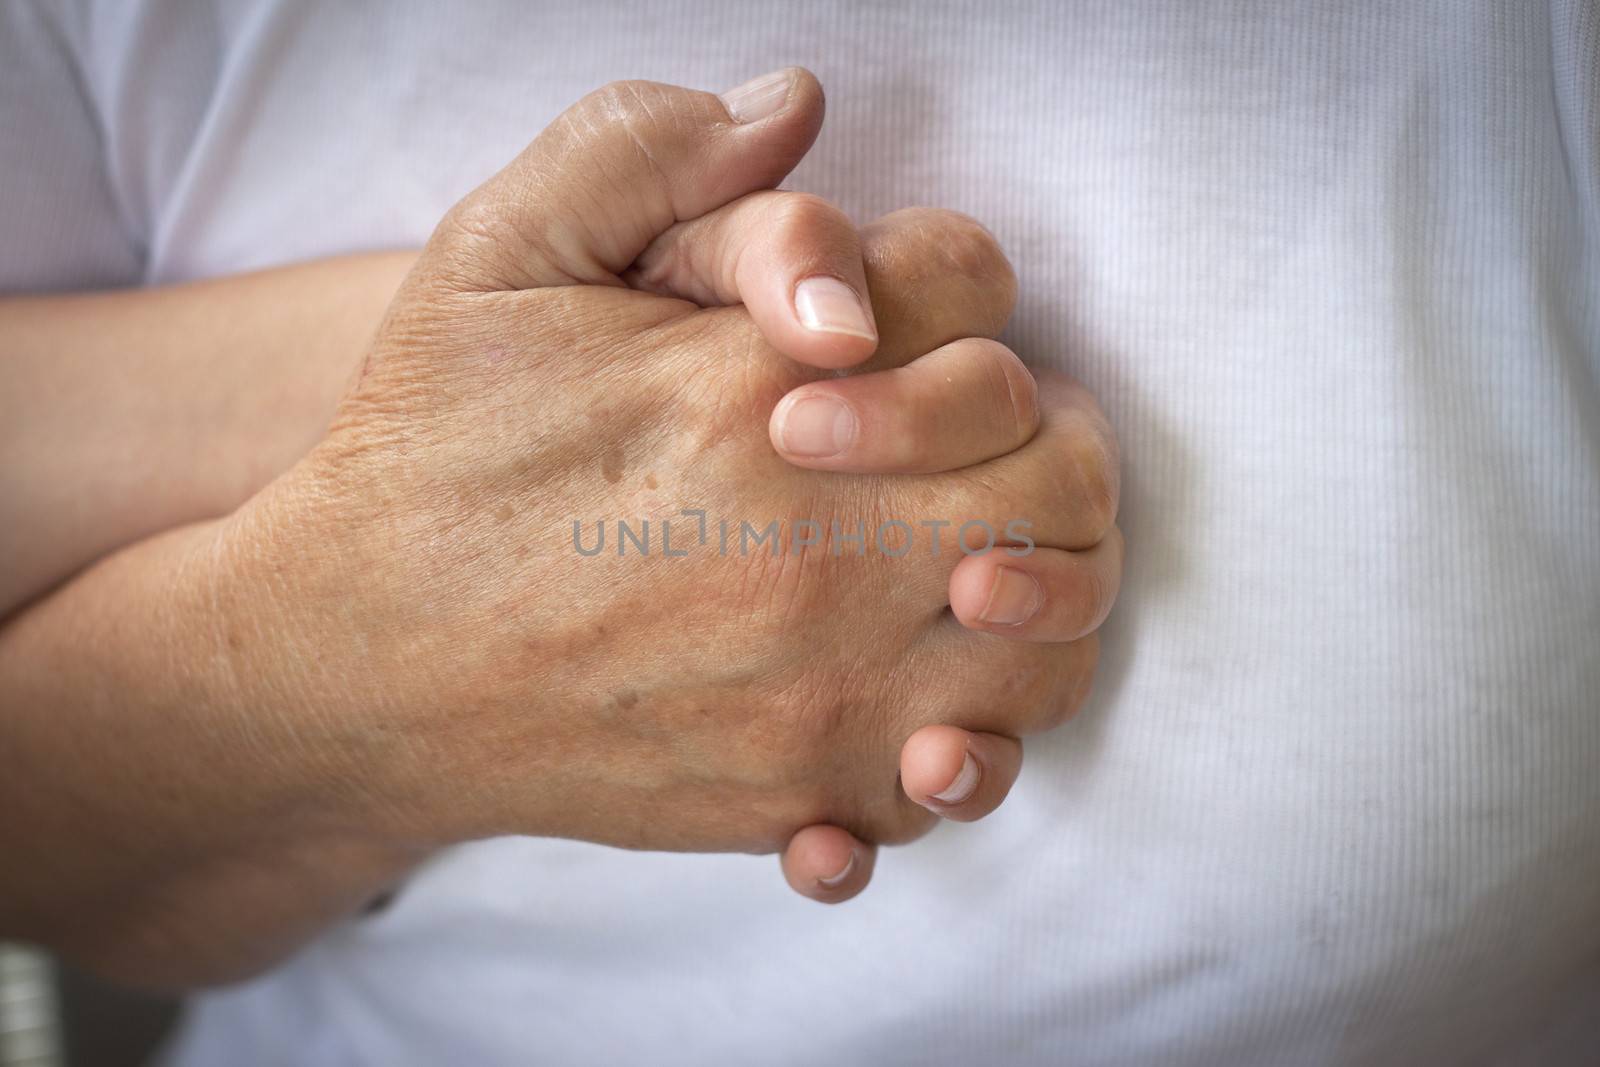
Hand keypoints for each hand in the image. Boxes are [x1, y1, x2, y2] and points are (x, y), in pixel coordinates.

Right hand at [216, 69, 1120, 898]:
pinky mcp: (796, 794)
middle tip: (962, 442)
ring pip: (1048, 646)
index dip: (948, 289)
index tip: (875, 327)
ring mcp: (821, 692)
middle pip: (1060, 479)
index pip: (975, 297)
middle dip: (1034, 436)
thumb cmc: (430, 449)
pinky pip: (956, 782)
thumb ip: (646, 149)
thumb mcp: (498, 253)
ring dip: (1039, 594)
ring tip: (964, 568)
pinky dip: (963, 752)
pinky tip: (914, 718)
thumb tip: (792, 105)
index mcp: (761, 390)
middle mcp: (821, 551)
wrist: (355, 664)